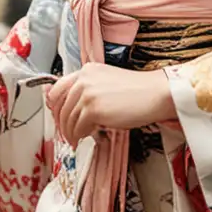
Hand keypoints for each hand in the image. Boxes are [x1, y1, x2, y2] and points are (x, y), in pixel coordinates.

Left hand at [46, 66, 176, 146]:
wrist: (156, 94)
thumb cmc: (138, 92)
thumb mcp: (108, 83)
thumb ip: (90, 90)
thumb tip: (76, 110)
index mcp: (86, 71)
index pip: (58, 88)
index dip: (55, 106)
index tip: (58, 117)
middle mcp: (83, 79)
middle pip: (60, 107)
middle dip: (62, 124)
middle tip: (67, 134)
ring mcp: (87, 94)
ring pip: (68, 119)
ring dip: (71, 133)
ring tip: (76, 140)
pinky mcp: (93, 109)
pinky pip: (78, 128)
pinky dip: (80, 136)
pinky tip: (87, 138)